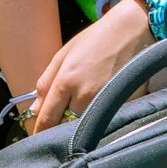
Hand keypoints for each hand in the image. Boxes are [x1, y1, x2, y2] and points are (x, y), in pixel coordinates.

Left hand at [26, 0, 156, 132]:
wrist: (131, 31)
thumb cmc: (96, 39)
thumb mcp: (64, 54)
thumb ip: (46, 82)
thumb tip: (35, 109)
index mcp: (66, 81)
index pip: (47, 119)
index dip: (39, 131)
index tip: (37, 137)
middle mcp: (83, 95)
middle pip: (64, 125)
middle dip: (59, 126)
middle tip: (59, 120)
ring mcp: (103, 101)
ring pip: (83, 124)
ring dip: (78, 121)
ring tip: (82, 105)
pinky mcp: (120, 104)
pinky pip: (103, 118)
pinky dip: (98, 115)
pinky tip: (99, 100)